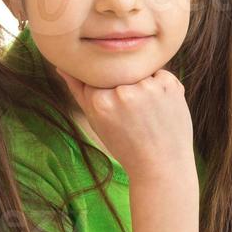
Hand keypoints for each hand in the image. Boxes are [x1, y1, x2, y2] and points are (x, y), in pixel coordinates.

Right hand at [53, 66, 193, 178]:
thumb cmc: (125, 145)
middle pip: (118, 72)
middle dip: (124, 86)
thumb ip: (78, 91)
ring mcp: (148, 87)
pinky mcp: (169, 85)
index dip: (106, 92)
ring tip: (148, 114)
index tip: (116, 111)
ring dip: (143, 85)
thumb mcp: (95, 121)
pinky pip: (160, 74)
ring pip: (139, 71)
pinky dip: (160, 87)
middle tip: (134, 115)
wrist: (161, 166)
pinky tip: (161, 110)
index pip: (96, 77)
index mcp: (100, 101)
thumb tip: (62, 66)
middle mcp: (123, 92)